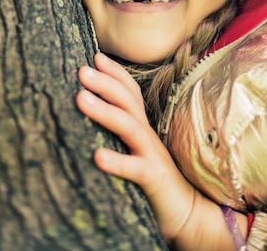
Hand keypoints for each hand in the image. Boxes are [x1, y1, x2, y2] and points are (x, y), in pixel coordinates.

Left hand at [76, 53, 196, 241]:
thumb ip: (120, 131)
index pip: (131, 92)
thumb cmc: (152, 176)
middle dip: (105, 82)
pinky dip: (118, 161)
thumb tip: (92, 112)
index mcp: (142, 126)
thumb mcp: (136, 149)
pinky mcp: (154, 178)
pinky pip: (136, 168)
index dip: (116, 72)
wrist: (187, 211)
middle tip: (81, 70)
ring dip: (104, 111)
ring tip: (80, 99)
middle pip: (128, 101)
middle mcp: (147, 134)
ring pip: (129, 127)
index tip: (95, 56)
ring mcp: (152, 154)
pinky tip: (96, 157)